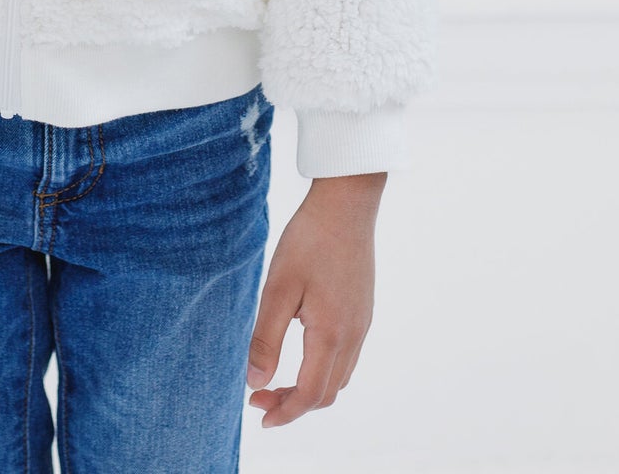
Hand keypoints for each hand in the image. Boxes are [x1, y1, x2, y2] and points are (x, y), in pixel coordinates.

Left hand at [245, 172, 383, 428]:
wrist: (346, 203)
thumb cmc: (309, 240)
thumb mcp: (278, 288)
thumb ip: (267, 338)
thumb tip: (255, 381)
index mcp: (331, 334)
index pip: (310, 393)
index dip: (285, 411)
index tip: (259, 415)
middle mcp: (353, 335)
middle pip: (327, 392)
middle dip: (294, 404)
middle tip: (260, 396)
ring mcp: (362, 323)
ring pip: (340, 376)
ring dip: (310, 388)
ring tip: (277, 379)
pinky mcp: (363, 309)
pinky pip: (347, 356)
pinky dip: (324, 369)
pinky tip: (302, 353)